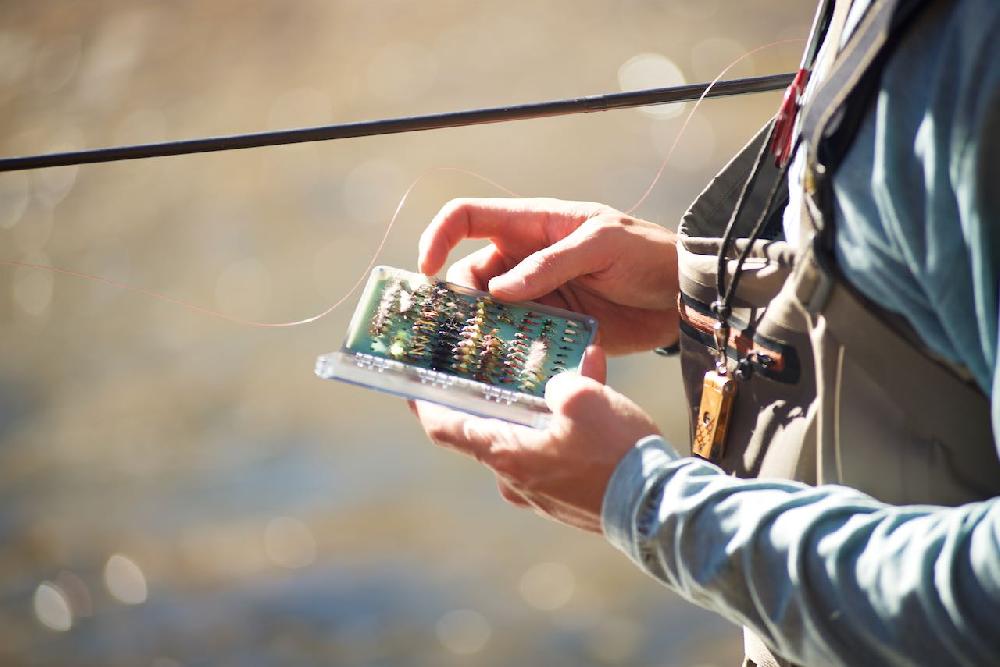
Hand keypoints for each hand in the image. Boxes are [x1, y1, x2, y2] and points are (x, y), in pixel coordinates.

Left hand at [410, 346, 659, 532]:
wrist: (660, 510)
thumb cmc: (614, 454)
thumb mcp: (584, 398)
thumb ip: (559, 382)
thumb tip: (559, 386)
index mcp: (505, 454)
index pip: (445, 428)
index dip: (424, 403)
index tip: (409, 385)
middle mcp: (514, 478)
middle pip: (490, 429)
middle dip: (501, 394)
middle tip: (504, 364)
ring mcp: (542, 493)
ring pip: (531, 438)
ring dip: (545, 406)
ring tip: (574, 371)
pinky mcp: (569, 499)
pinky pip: (559, 454)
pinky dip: (569, 426)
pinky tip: (597, 399)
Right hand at [418, 198, 679, 354]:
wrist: (681, 296)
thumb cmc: (646, 254)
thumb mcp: (601, 245)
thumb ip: (551, 263)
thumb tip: (499, 290)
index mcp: (531, 225)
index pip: (467, 218)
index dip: (438, 237)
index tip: (426, 270)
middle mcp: (523, 259)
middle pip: (468, 275)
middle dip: (459, 300)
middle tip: (461, 329)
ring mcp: (534, 295)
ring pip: (487, 313)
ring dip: (480, 330)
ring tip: (480, 353)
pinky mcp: (548, 328)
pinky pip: (514, 339)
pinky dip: (505, 352)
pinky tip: (504, 367)